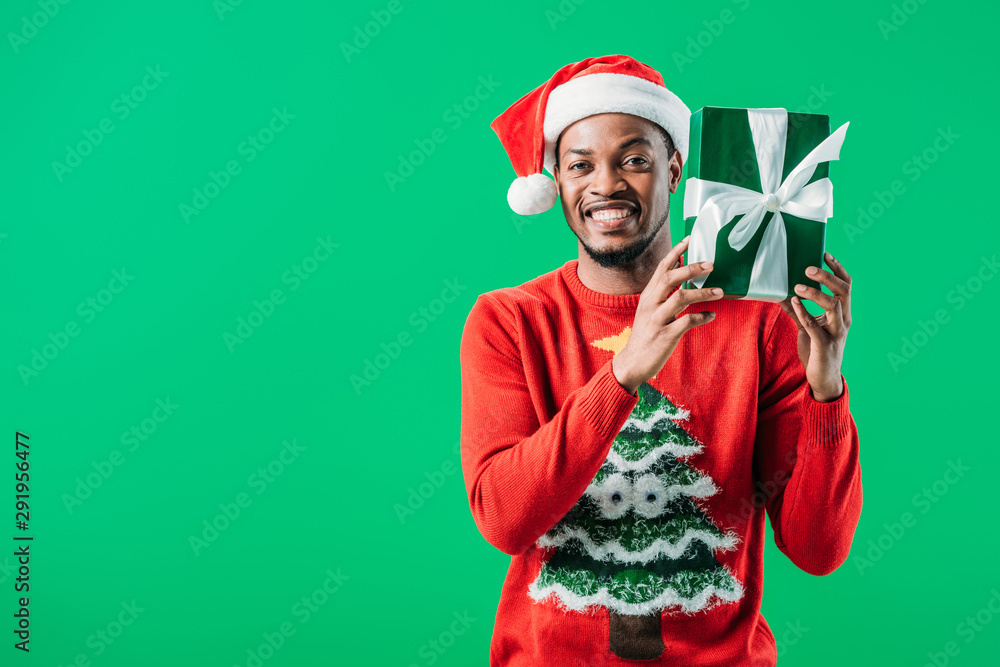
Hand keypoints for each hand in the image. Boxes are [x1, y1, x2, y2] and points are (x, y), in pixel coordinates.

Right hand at [612, 235, 724, 395]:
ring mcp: (657, 319)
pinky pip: (687, 321)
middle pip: (670, 278)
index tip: (689, 239)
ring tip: (719, 292)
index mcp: (648, 296)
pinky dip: (702, 317)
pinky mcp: (666, 335)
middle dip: (691, 268)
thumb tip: (683, 277)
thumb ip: (663, 295)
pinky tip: (711, 315)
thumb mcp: (649, 311)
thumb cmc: (645, 336)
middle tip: (711, 264)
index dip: (675, 252)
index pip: (661, 268)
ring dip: (702, 292)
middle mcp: (651, 304)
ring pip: (680, 297)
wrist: (632, 363)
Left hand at [779, 251, 851, 401]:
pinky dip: (804, 312)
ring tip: (797, 286)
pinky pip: (815, 326)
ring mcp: (836, 333)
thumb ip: (797, 312)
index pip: (846, 286)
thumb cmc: (817, 351)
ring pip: (833, 306)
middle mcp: (843, 321)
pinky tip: (793, 302)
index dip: (838, 268)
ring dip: (815, 293)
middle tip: (808, 268)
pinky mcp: (825, 345)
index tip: (825, 253)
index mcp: (843, 314)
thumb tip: (781, 295)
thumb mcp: (807, 328)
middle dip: (827, 276)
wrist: (823, 379)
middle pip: (843, 291)